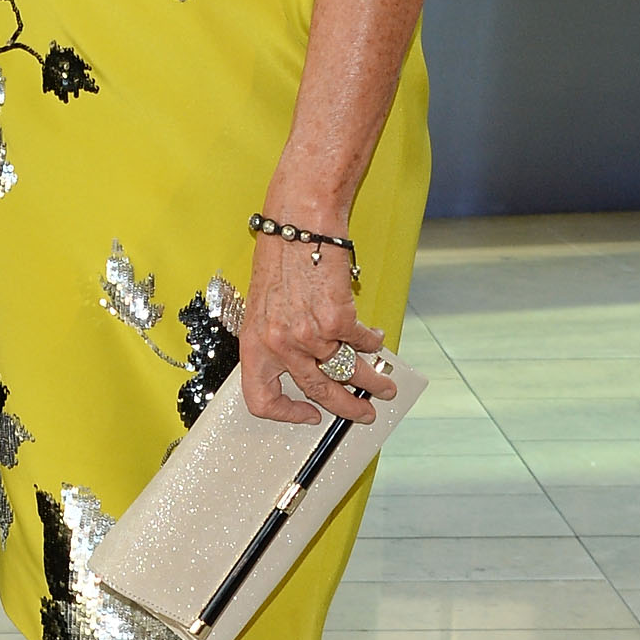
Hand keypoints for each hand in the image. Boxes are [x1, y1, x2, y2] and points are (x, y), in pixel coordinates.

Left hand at [238, 230, 392, 425]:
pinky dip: (372, 343)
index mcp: (255, 344)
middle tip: (361, 413)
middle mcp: (279, 345)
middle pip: (316, 391)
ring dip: (371, 382)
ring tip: (385, 386)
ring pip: (346, 372)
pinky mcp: (337, 320)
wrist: (298, 225)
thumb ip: (278, 338)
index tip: (306, 414)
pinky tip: (376, 339)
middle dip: (344, 407)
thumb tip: (304, 364)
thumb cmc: (280, 258)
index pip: (261, 398)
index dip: (285, 413)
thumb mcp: (264, 307)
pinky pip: (361, 342)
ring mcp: (309, 335)